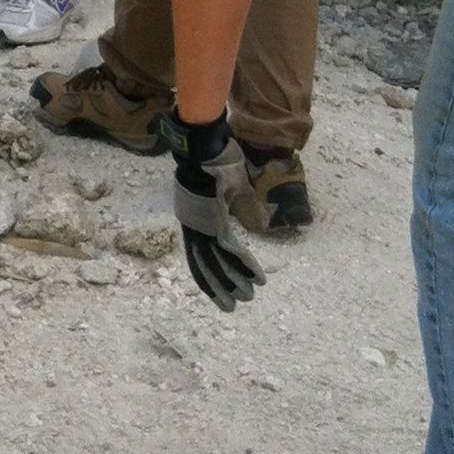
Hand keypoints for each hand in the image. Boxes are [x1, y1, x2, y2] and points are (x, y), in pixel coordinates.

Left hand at [160, 112, 266, 311]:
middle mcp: (195, 227)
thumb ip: (241, 208)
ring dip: (234, 282)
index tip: (221, 290)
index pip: (203, 254)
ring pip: (217, 263)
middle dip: (221, 287)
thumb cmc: (215, 162)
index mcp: (196, 220)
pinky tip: (258, 279)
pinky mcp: (212, 222)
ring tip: (247, 299)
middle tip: (233, 307)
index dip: (212, 273)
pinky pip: (230, 250)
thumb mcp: (232, 190)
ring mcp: (201, 226)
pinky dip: (245, 266)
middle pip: (207, 265)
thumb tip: (255, 221)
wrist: (203, 146)